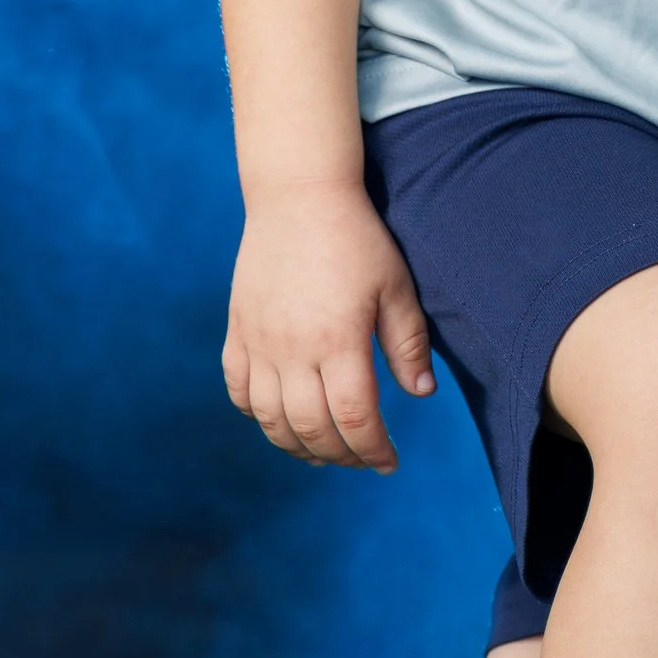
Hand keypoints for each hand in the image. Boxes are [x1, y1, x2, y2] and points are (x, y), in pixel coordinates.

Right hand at [223, 184, 434, 469]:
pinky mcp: (237, 329)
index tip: (389, 462)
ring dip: (297, 446)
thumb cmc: (356, 239)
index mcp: (338, 340)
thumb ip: (408, 344)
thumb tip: (421, 394)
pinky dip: (255, 415)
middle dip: (341, 456)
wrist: (298, 196)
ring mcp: (259, 341)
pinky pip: (237, 389)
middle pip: (311, 428)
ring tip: (322, 453)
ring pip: (269, 418)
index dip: (373, 450)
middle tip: (361, 459)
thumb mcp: (395, 287)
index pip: (354, 419)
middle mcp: (292, 349)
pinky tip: (279, 419)